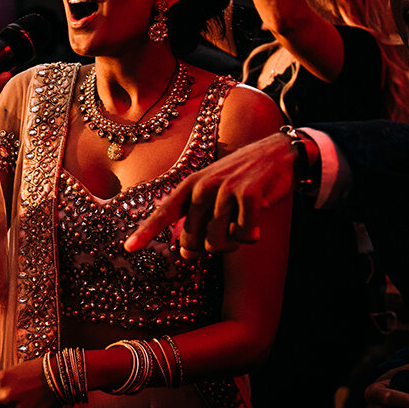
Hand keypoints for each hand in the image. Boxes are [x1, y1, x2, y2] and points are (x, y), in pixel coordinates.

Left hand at [124, 131, 294, 256]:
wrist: (280, 154)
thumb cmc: (244, 179)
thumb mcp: (214, 192)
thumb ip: (197, 218)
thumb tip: (184, 253)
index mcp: (191, 186)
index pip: (164, 212)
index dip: (146, 232)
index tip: (128, 248)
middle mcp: (204, 186)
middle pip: (194, 241)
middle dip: (210, 247)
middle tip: (227, 234)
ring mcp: (226, 189)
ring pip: (218, 242)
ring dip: (233, 243)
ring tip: (242, 226)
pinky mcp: (249, 195)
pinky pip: (244, 236)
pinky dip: (251, 237)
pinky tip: (257, 225)